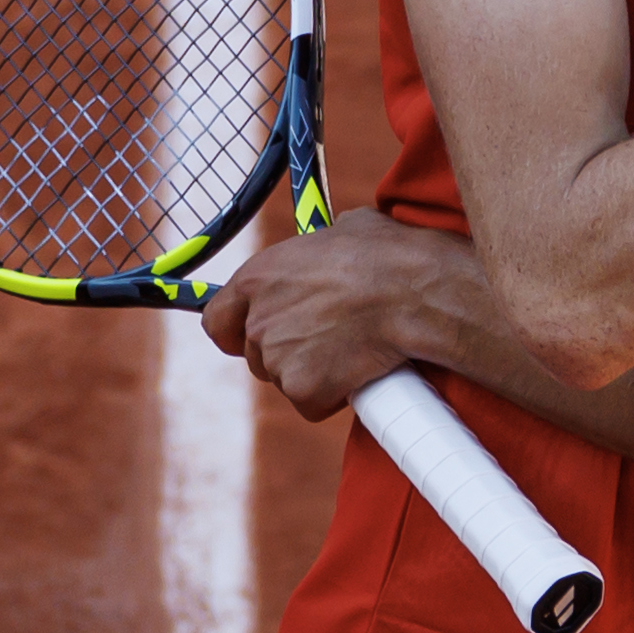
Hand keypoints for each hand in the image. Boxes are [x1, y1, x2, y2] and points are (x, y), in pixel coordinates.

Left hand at [201, 208, 465, 421]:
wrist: (417, 294)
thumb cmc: (389, 255)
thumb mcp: (346, 230)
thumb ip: (320, 247)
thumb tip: (334, 241)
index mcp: (258, 277)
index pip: (216, 320)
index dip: (235, 330)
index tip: (253, 335)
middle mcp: (259, 321)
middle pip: (258, 355)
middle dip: (289, 352)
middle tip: (329, 339)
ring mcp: (278, 359)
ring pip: (287, 379)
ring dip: (314, 373)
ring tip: (353, 349)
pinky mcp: (304, 390)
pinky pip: (313, 403)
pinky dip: (334, 395)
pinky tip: (360, 371)